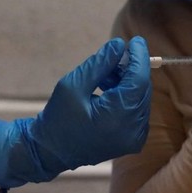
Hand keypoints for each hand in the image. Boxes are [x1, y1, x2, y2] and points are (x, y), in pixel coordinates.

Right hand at [0, 37, 150, 188]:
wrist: (50, 152)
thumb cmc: (58, 118)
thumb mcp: (73, 84)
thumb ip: (100, 63)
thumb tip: (121, 44)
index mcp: (118, 118)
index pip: (139, 81)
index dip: (140, 57)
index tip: (136, 40)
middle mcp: (133, 131)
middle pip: (141, 88)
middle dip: (130, 69)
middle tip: (112, 57)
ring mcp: (135, 138)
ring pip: (140, 97)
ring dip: (127, 82)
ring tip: (103, 77)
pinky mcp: (133, 139)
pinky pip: (136, 109)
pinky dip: (126, 96)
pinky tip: (108, 90)